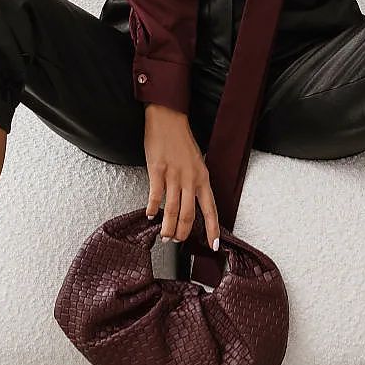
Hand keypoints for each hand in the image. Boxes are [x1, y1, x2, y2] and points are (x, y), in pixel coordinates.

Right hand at [143, 107, 220, 247]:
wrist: (168, 119)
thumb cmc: (181, 140)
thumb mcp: (196, 163)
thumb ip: (195, 182)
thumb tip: (192, 202)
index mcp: (202, 178)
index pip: (211, 209)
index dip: (212, 229)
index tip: (214, 245)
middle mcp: (190, 179)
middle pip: (189, 214)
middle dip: (184, 232)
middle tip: (177, 241)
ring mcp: (174, 175)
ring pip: (173, 210)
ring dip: (168, 226)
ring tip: (165, 236)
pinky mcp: (157, 170)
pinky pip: (156, 195)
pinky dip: (153, 208)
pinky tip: (150, 215)